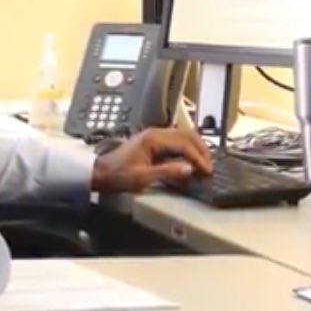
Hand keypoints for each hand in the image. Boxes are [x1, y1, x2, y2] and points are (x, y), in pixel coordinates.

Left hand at [91, 128, 211, 192]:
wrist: (101, 173)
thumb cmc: (117, 175)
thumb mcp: (143, 178)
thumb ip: (167, 172)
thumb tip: (188, 169)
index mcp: (153, 139)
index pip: (184, 144)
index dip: (198, 158)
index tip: (206, 170)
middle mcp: (155, 133)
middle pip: (187, 135)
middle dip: (201, 150)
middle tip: (209, 166)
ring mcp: (154, 135)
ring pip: (184, 136)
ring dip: (196, 148)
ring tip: (203, 164)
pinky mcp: (154, 141)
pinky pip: (177, 141)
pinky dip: (188, 149)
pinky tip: (191, 161)